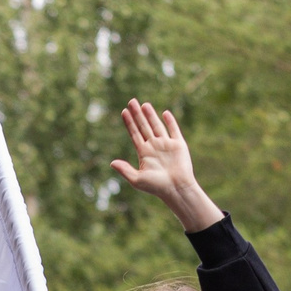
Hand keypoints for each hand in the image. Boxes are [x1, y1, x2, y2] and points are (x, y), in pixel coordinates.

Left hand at [109, 101, 221, 232]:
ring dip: (150, 115)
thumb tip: (112, 163)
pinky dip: (170, 121)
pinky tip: (164, 113)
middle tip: (131, 101)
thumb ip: (125, 170)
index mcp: (144, 153)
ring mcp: (166, 144)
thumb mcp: (137, 180)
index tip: (124, 112)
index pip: (134, 134)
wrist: (176, 189)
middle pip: (144, 126)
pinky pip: (174, 130)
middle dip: (137, 114)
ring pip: (157, 126)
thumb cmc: (156, 187)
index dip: (129, 123)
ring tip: (144, 104)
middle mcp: (154, 146)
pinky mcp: (178, 145)